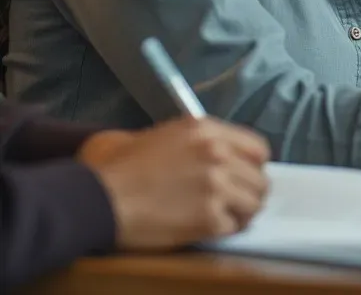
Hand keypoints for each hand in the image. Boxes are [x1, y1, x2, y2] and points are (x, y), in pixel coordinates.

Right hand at [78, 117, 270, 249]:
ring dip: (242, 213)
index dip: (254, 166)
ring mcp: (216, 186)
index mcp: (209, 130)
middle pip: (260, 179)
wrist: (99, 195)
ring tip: (226, 217)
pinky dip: (224, 230)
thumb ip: (203, 139)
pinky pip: (233, 227)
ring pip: (253, 204)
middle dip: (250, 192)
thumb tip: (226, 153)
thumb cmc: (123, 165)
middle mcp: (218, 154)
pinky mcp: (207, 218)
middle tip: (237, 202)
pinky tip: (209, 228)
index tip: (246, 176)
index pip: (259, 150)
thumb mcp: (168, 134)